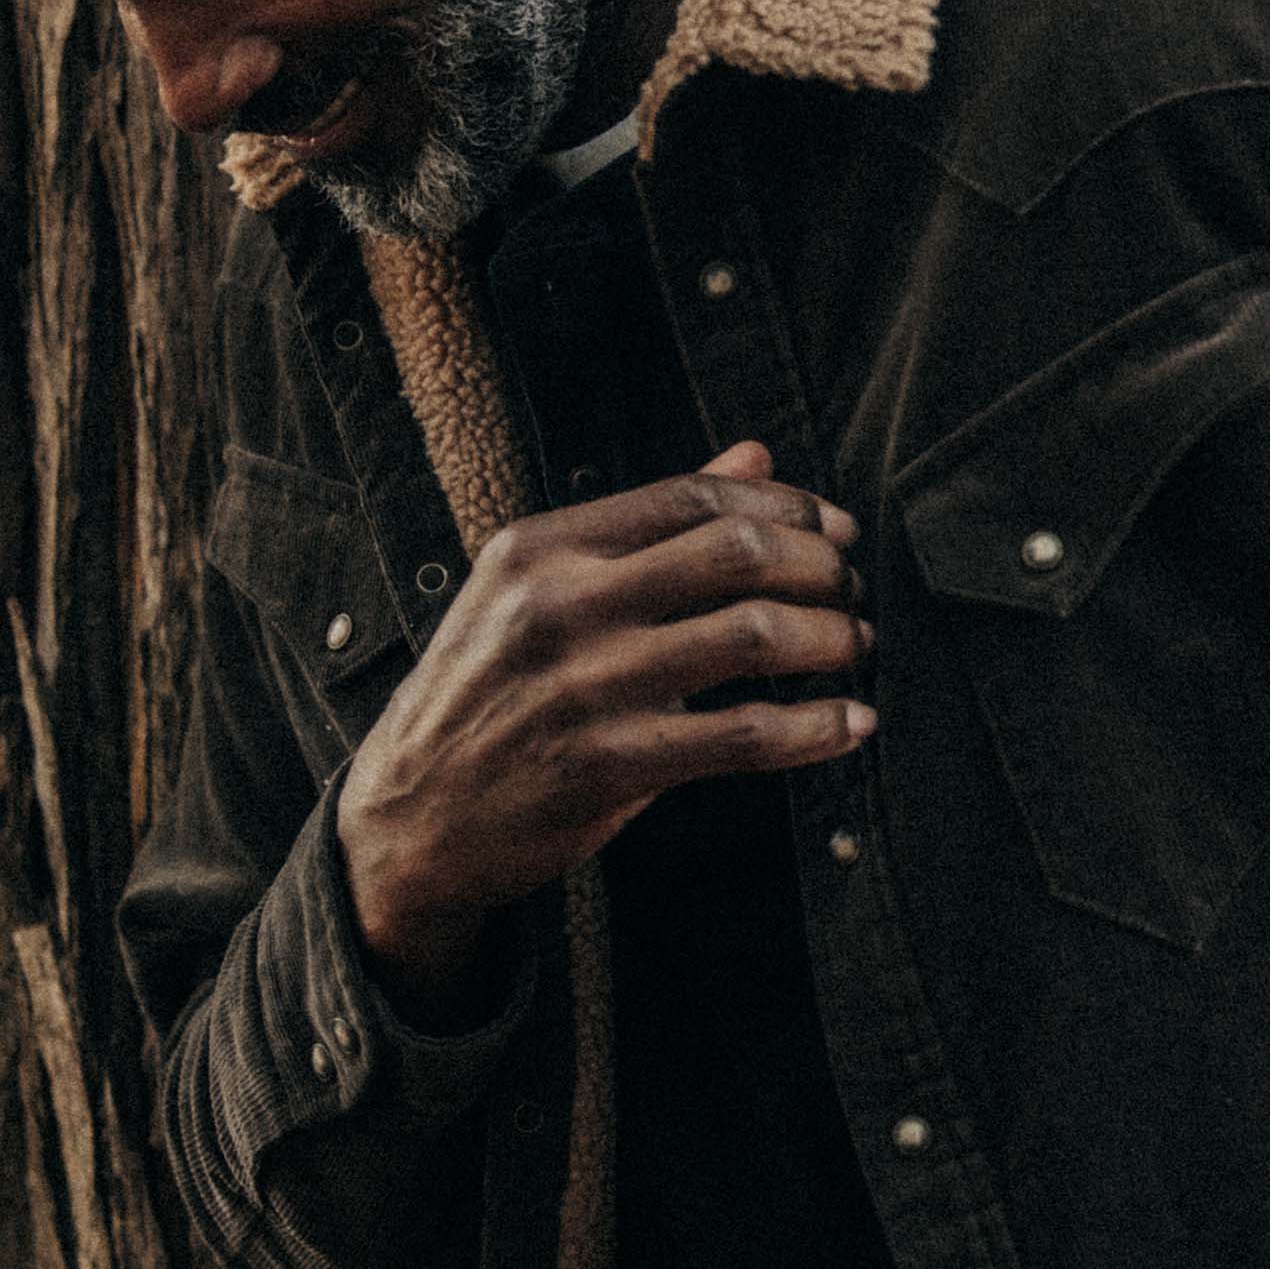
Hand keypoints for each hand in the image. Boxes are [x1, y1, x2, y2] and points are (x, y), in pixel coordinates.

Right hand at [336, 441, 873, 1003]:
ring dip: (830, 637)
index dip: (785, 507)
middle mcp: (558, 605)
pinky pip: (739, 736)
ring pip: (748, 635)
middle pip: (732, 553)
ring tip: (860, 646)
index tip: (836, 529)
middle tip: (853, 589)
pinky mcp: (605, 767)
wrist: (409, 815)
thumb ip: (653, 522)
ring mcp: (581, 687)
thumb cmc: (492, 689)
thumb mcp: (543, 587)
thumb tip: (757, 453)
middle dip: (820, 566)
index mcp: (541, 547)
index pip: (692, 497)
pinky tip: (851, 724)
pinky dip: (813, 728)